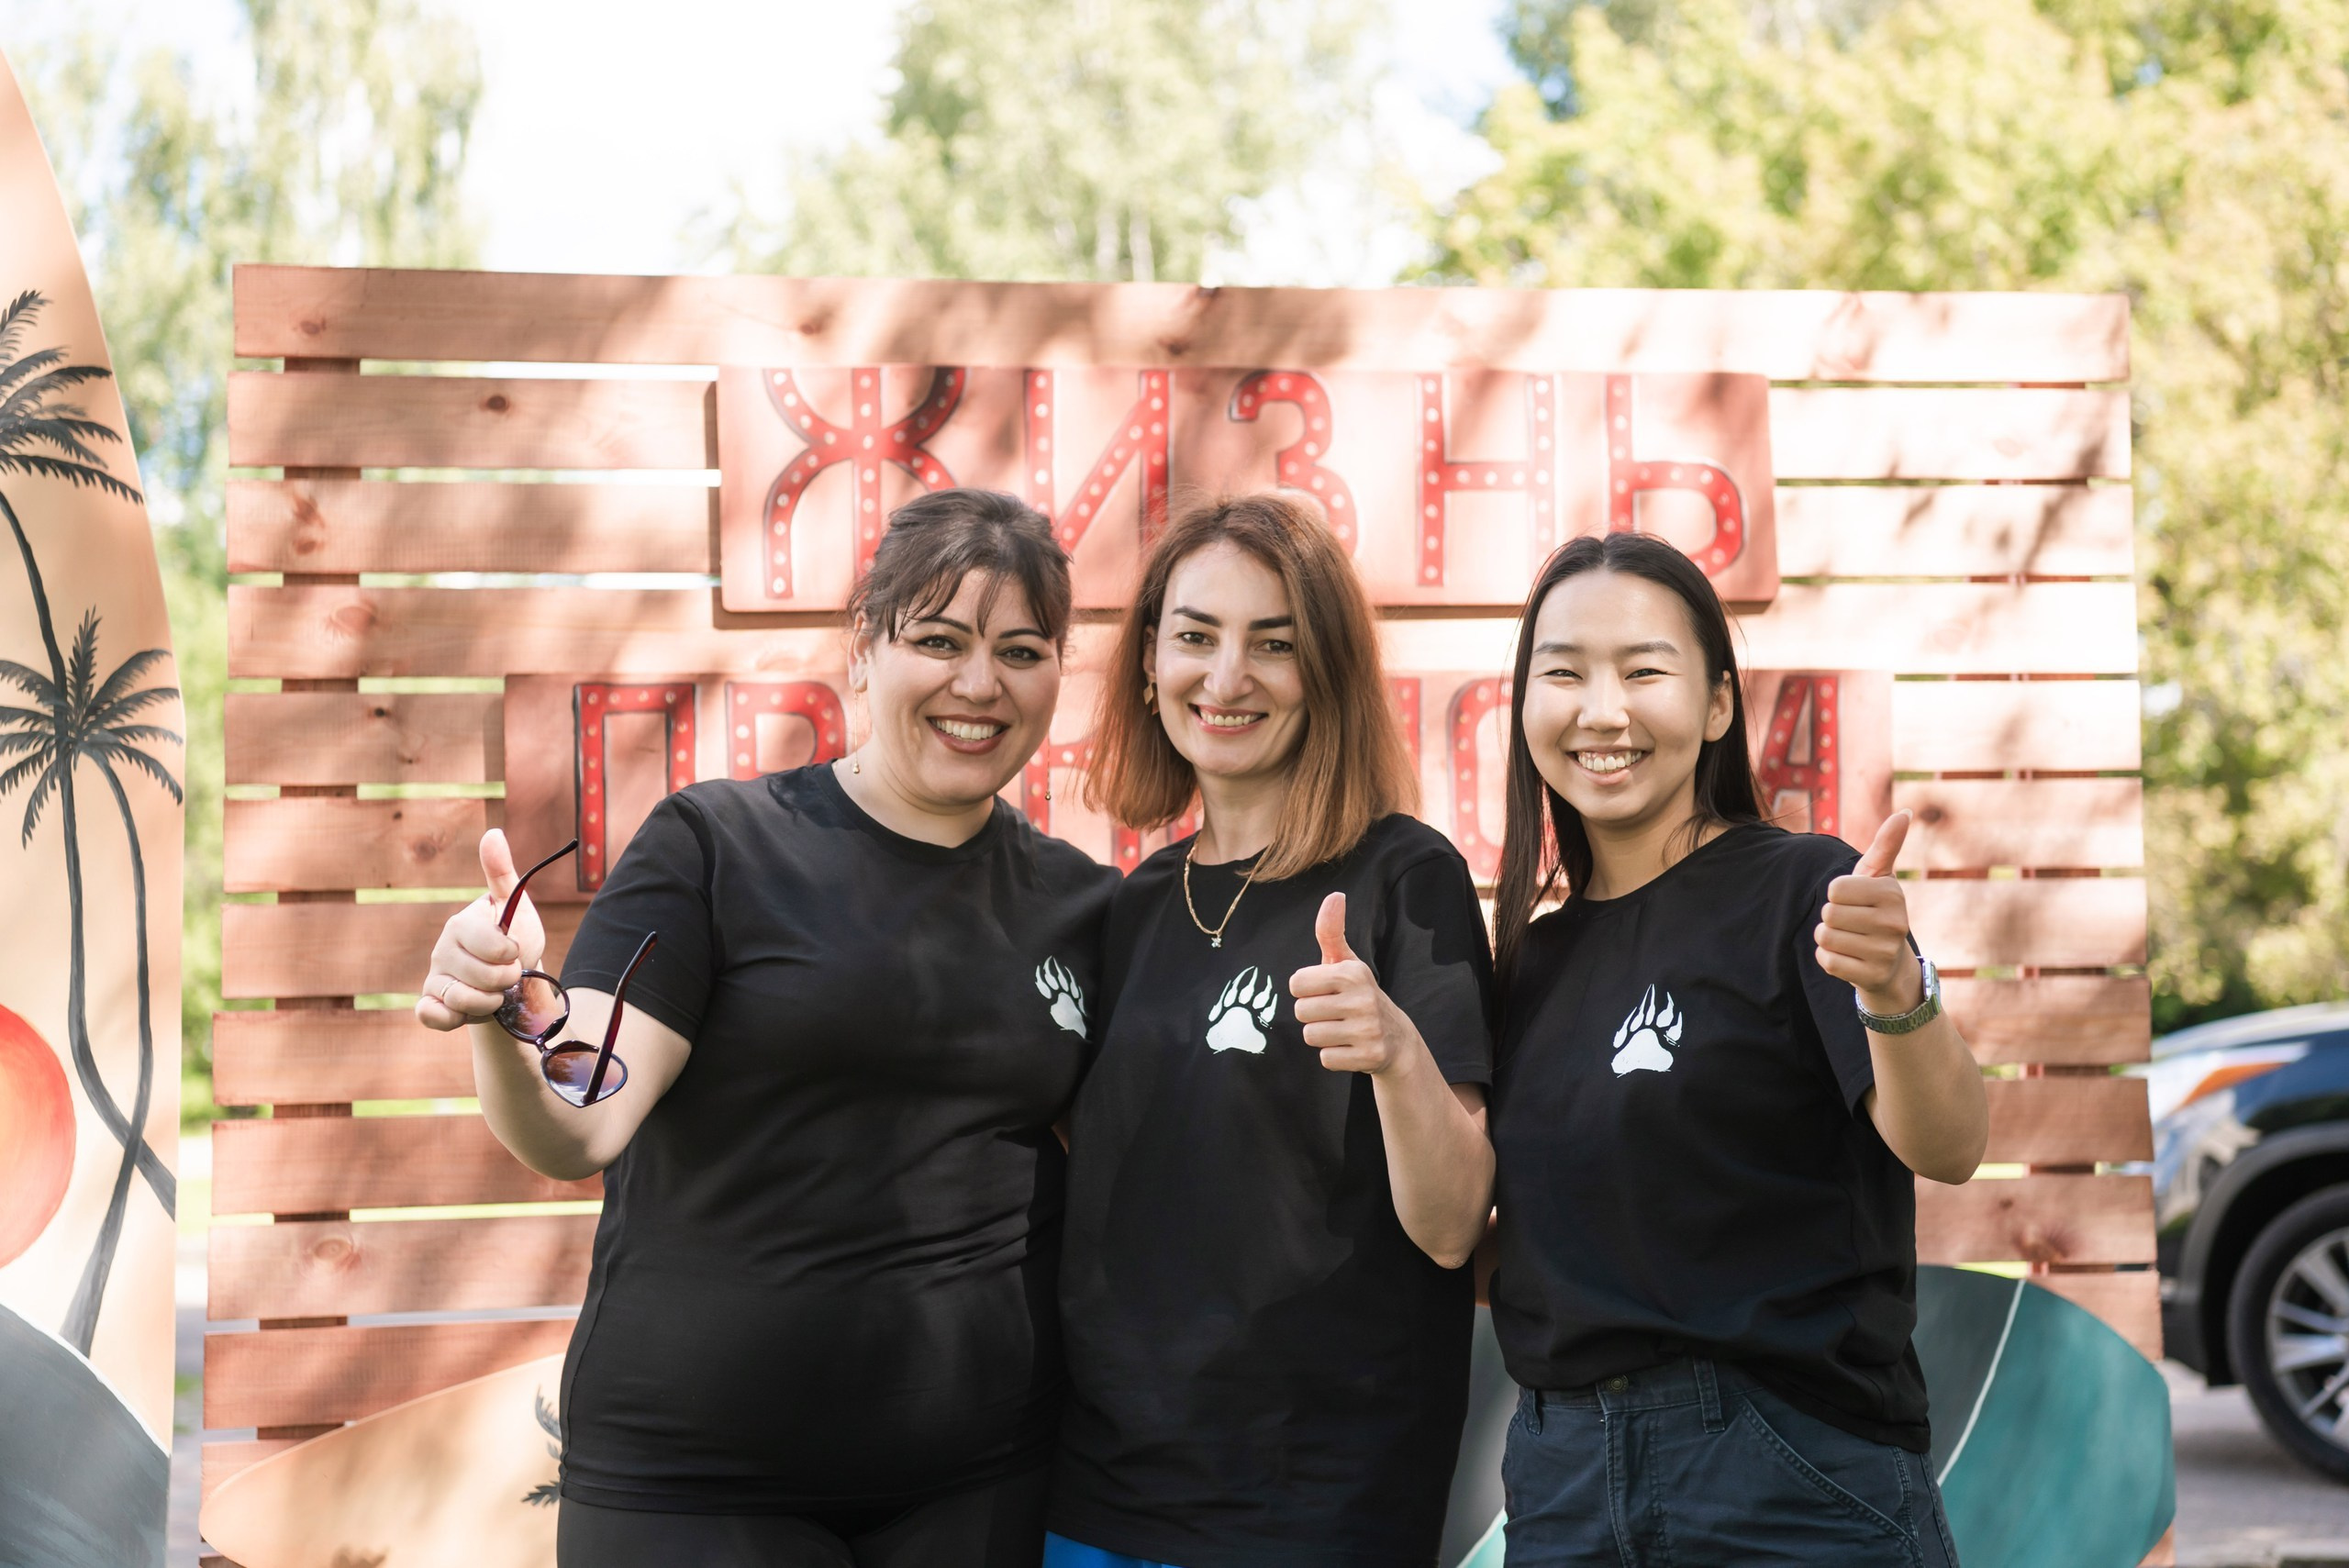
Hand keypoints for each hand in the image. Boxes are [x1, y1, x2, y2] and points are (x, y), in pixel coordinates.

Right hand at [416, 829, 541, 1031]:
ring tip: (495, 993)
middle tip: (509, 974)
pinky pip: (429, 1015)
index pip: (492, 946)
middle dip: (505, 981)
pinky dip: (449, 1017)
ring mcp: (434, 977)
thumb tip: (492, 833)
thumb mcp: (515, 906)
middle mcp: (441, 949)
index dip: (511, 955)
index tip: (516, 951)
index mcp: (461, 924)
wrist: (511, 980)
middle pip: (481, 977)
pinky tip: (463, 1012)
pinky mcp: (430, 1003)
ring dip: (489, 1002)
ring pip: (461, 999)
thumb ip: (502, 872)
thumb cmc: (514, 938)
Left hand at [1289, 893, 1417, 1075]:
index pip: (1296, 983)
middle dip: (1313, 1014)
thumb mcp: (1346, 963)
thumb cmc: (1358, 994)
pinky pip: (1325, 1059)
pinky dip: (1334, 1055)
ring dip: (1322, 1036)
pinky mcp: (1368, 1057)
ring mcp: (1367, 1030)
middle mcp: (1362, 1000)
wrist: (1396, 1039)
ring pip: (1311, 1036)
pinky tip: (1351, 1047)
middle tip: (1335, 1013)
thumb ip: (1331, 931)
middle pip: (1301, 1011)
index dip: (1306, 990)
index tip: (1326, 991)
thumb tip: (1334, 895)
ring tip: (1342, 1029)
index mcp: (1352, 973)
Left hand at [1815, 811, 1921, 1017]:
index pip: (1835, 888)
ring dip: (1828, 938)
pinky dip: (1829, 959)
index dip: (1837, 894)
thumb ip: (1886, 845)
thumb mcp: (1879, 877)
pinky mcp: (1871, 976)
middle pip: (1828, 913)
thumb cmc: (1876, 910)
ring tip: (1850, 939)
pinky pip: (1827, 962)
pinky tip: (1848, 958)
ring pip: (1825, 937)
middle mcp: (1894, 924)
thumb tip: (1904, 813)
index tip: (1855, 901)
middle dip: (1831, 917)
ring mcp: (1884, 953)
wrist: (1891, 964)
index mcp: (1893, 894)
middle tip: (1852, 923)